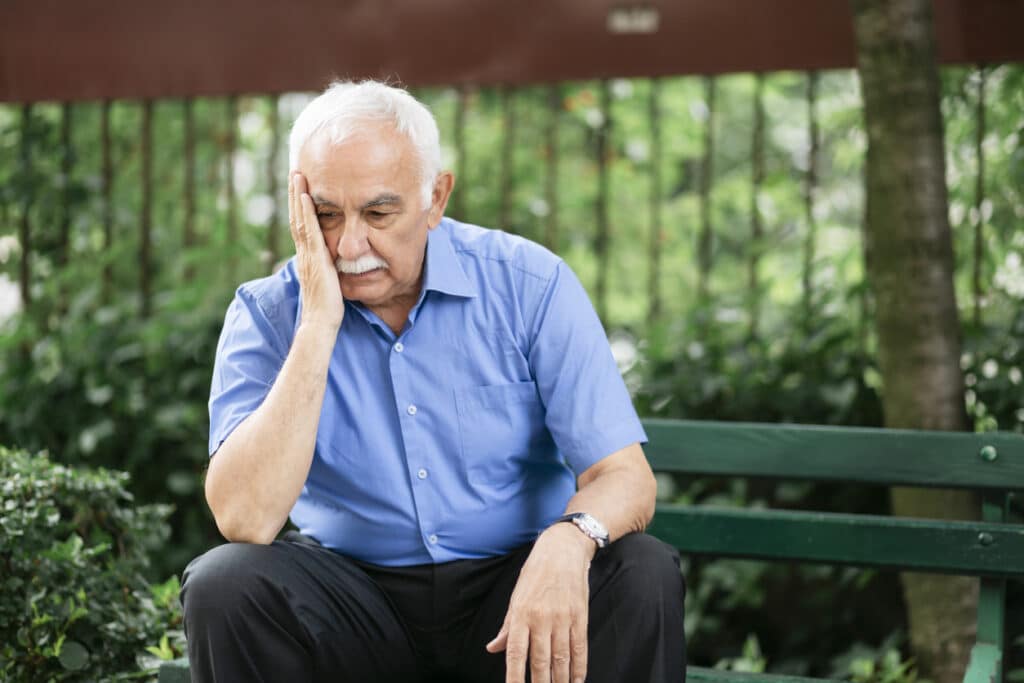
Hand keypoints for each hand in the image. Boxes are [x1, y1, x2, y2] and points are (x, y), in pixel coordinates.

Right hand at [289, 172, 343, 329]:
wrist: (321, 322)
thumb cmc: (328, 310)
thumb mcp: (330, 284)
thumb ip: (331, 271)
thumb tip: (337, 263)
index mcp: (308, 259)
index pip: (302, 227)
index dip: (300, 208)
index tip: (301, 189)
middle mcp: (305, 254)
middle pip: (297, 218)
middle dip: (296, 195)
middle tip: (295, 173)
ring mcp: (308, 255)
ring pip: (300, 220)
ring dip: (298, 196)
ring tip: (297, 175)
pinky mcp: (316, 258)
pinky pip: (310, 231)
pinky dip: (306, 212)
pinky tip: (306, 196)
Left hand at [486, 523, 595, 682]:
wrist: (563, 549)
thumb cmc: (535, 572)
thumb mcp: (516, 596)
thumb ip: (507, 626)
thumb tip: (493, 648)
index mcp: (521, 613)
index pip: (516, 652)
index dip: (514, 676)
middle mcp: (541, 618)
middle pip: (540, 661)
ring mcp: (562, 618)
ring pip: (561, 659)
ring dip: (559, 681)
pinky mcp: (579, 616)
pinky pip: (579, 648)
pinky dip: (578, 668)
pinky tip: (576, 681)